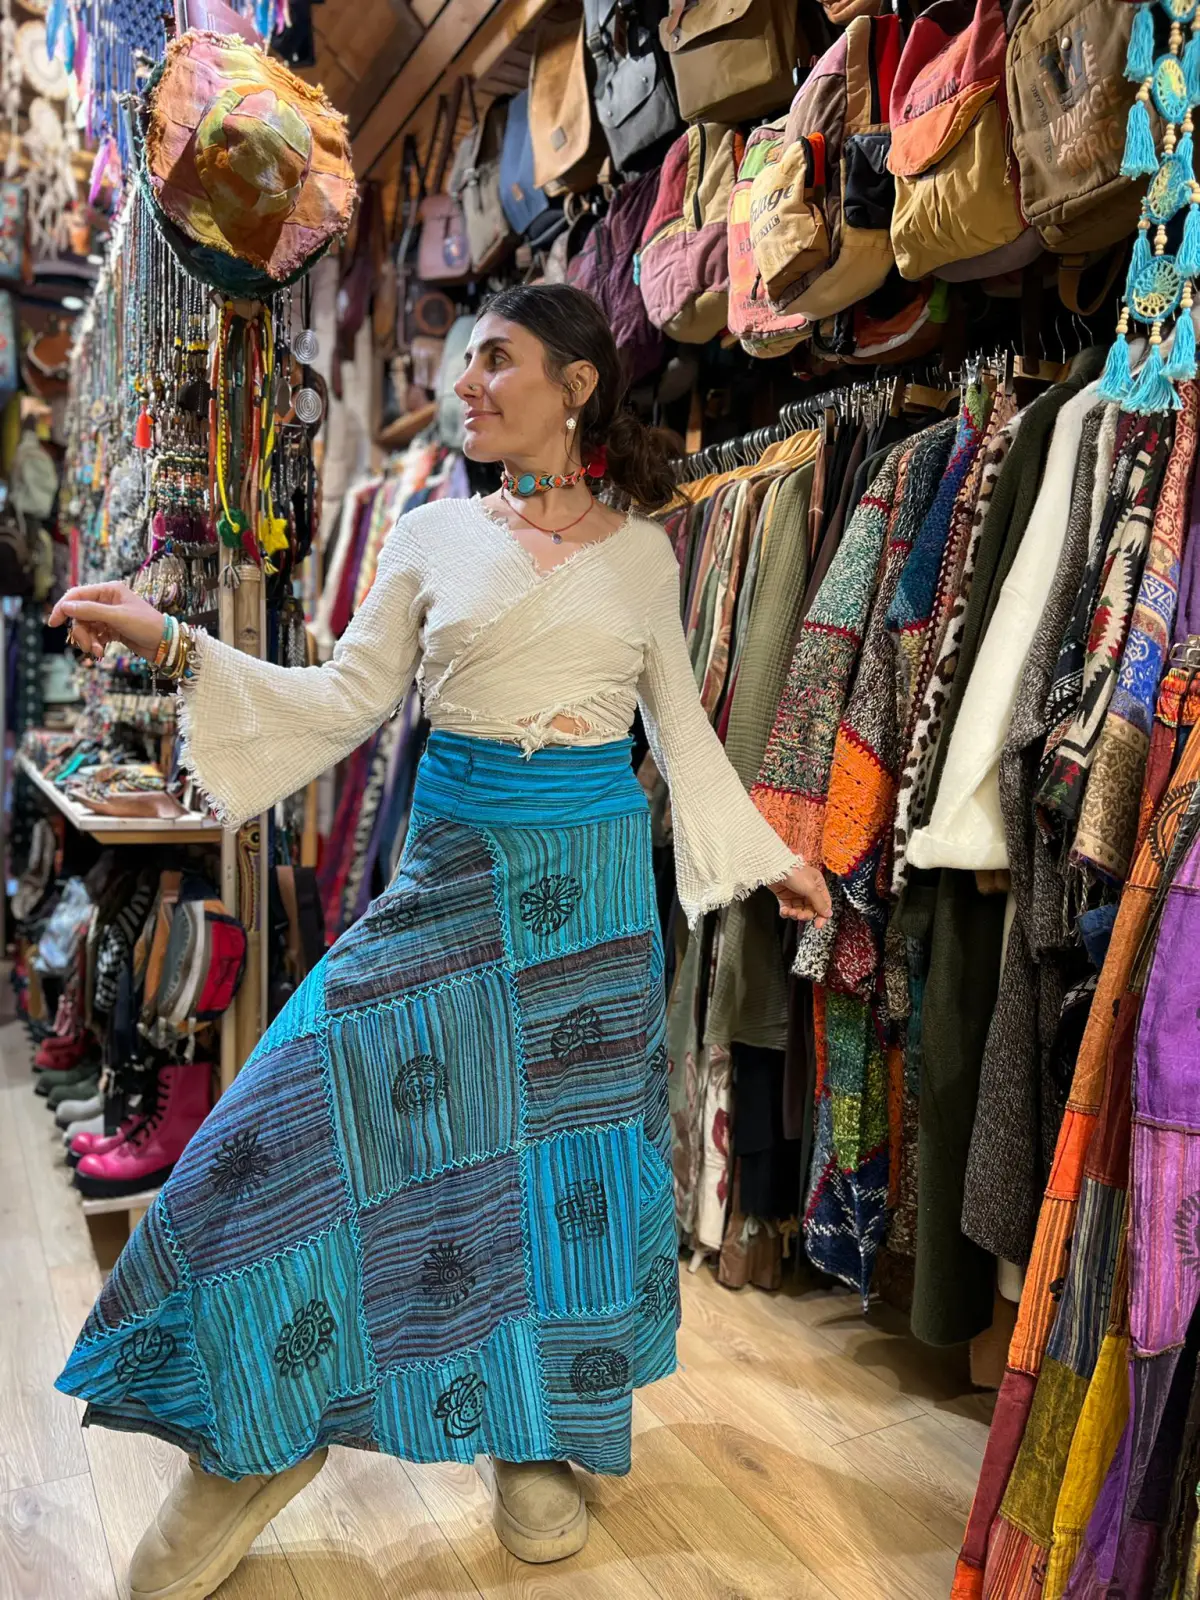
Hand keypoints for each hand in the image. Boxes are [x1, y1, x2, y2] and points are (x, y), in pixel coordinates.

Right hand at [48, 582, 165, 662]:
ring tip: (96, 651)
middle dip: (80, 632)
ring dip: (88, 640)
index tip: (53, 623)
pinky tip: (101, 652)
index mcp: (108, 590)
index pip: (77, 595)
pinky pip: (94, 635)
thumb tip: (66, 606)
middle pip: (79, 615)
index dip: (63, 608)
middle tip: (87, 646)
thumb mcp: (117, 617)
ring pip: (86, 627)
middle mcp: (107, 601)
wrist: (165, 644)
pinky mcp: (112, 629)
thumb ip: (90, 611)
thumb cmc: (146, 625)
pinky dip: (95, 644)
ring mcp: (109, 615)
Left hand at [771, 863, 831, 927]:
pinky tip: (784, 911)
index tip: (818, 925)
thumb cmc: (795, 873)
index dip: (822, 915)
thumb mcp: (811, 888)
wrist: (774, 868)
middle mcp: (808, 889)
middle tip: (799, 915)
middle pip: (811, 909)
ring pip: (799, 910)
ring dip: (795, 914)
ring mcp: (796, 893)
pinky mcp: (785, 896)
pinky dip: (786, 912)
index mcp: (818, 884)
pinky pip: (788, 909)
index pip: (824, 904)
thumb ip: (820, 903)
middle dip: (805, 914)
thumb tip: (829, 914)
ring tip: (790, 912)